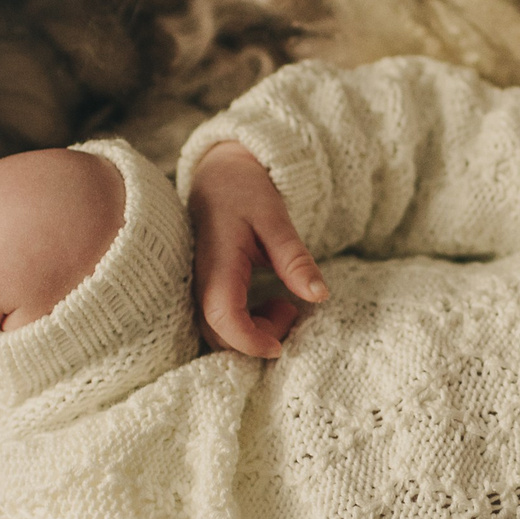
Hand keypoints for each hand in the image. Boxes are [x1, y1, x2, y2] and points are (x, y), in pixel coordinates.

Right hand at [188, 143, 326, 357]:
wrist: (218, 173)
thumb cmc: (245, 190)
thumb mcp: (276, 219)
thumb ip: (295, 259)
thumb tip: (320, 296)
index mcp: (217, 263)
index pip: (223, 318)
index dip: (251, 340)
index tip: (282, 345)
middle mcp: (201, 280)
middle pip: (219, 334)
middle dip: (258, 338)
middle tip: (292, 311)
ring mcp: (200, 286)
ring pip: (218, 331)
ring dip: (254, 332)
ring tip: (284, 305)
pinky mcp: (206, 288)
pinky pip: (220, 320)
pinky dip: (248, 325)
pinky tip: (271, 303)